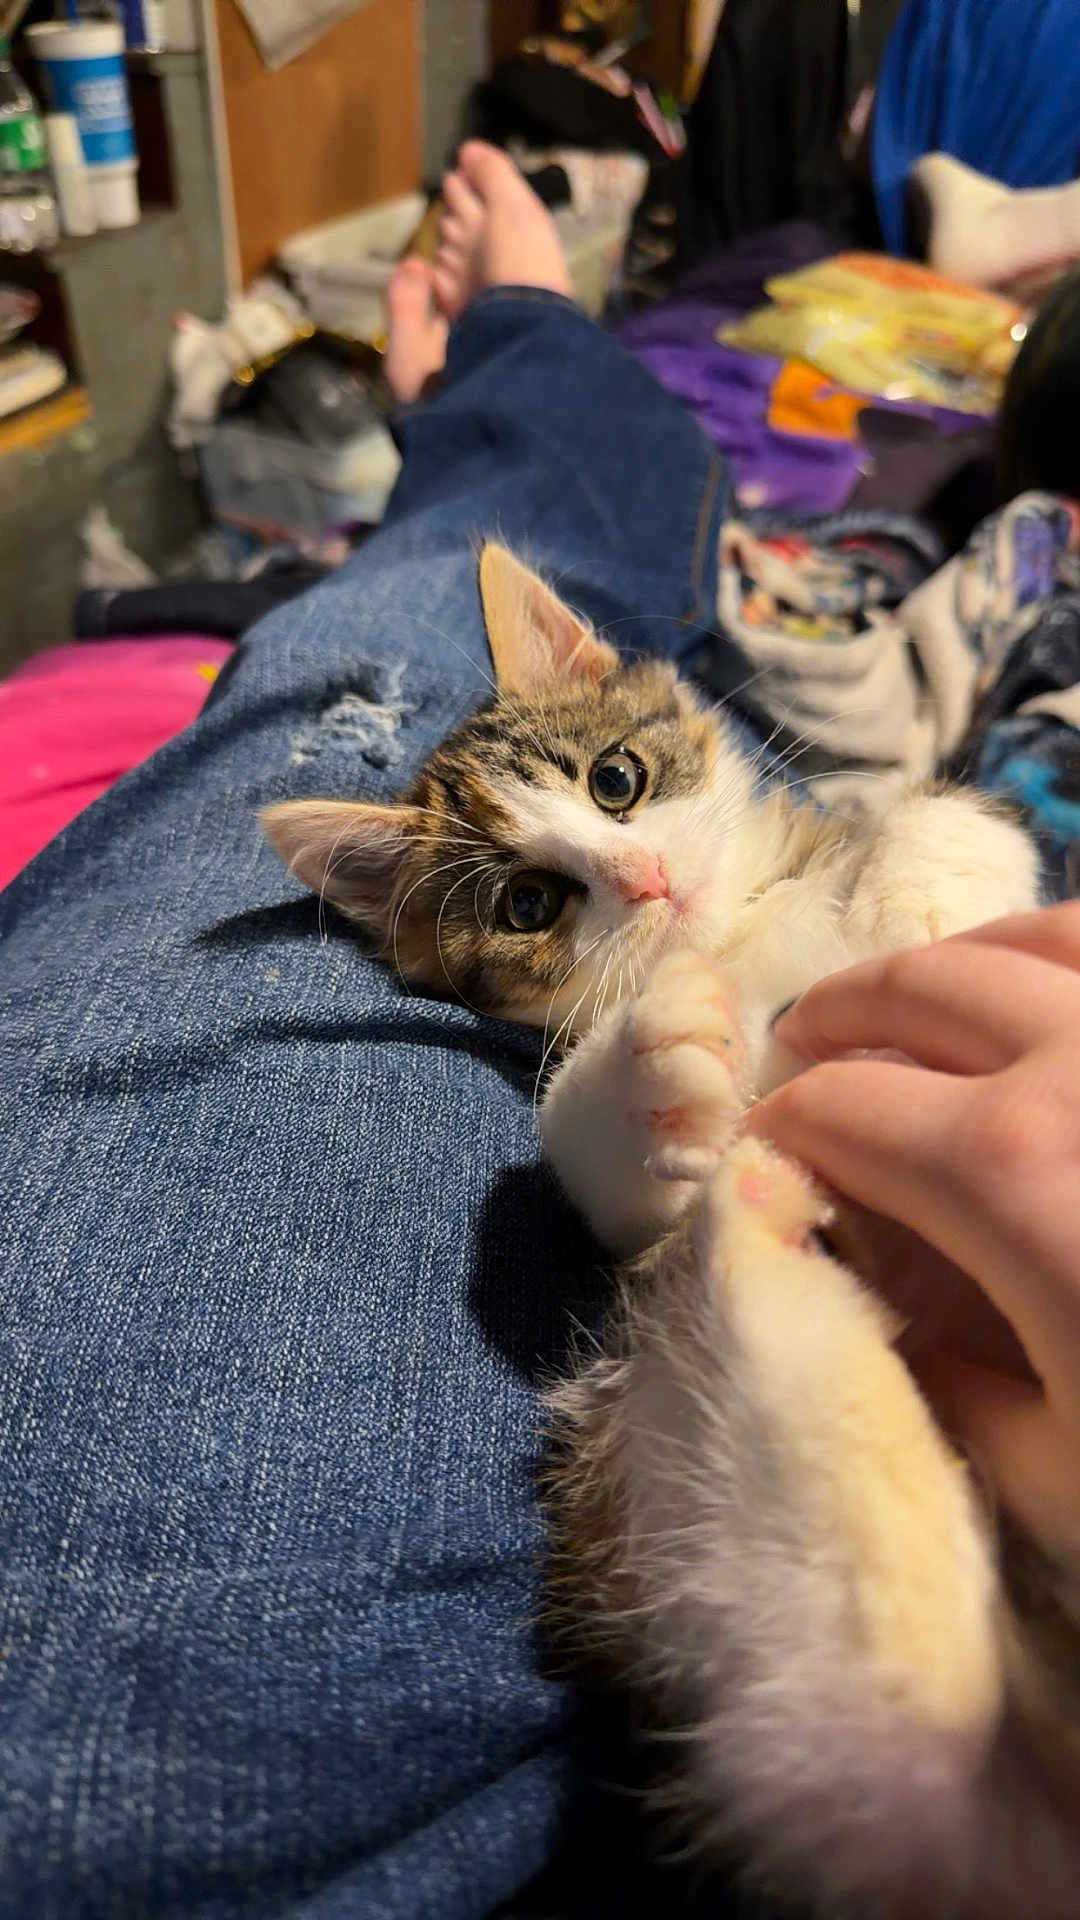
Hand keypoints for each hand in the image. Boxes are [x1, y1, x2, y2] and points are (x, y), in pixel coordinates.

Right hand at [745, 904, 1079, 1558]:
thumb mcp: (1062, 1476)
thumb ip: (951, 1387)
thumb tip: (894, 1320)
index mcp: (1005, 1169)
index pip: (837, 1110)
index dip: (781, 1127)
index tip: (768, 1157)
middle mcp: (1078, 1060)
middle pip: (916, 992)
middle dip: (838, 1015)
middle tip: (807, 1045)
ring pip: (1034, 934)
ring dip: (952, 959)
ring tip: (920, 990)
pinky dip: (1073, 946)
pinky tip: (1063, 979)